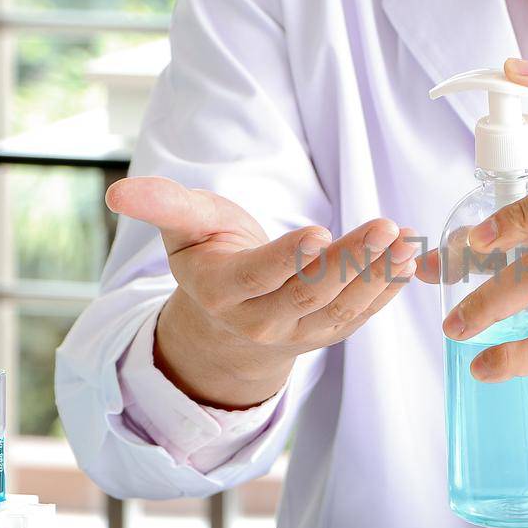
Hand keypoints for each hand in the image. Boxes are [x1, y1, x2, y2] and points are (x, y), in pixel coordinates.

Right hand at [108, 177, 418, 409]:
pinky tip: (409, 259)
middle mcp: (260, 321)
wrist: (226, 321)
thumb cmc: (209, 257)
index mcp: (222, 292)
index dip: (287, 259)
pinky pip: (361, 316)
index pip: (259, 277)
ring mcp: (299, 335)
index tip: (317, 231)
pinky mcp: (329, 335)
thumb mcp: (184, 228)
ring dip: (379, 275)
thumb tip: (118, 192)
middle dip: (350, 261)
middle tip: (383, 227)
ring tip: (406, 240)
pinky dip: (388, 289)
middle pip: (310, 294)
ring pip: (342, 308)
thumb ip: (163, 205)